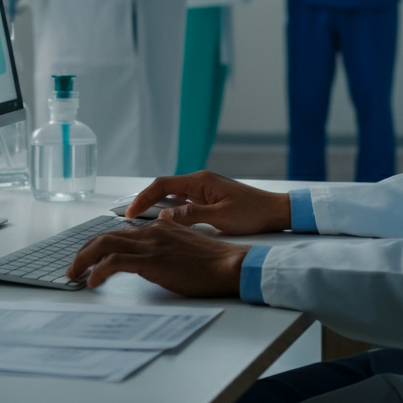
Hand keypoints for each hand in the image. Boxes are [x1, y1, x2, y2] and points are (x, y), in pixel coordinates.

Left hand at [67, 218, 248, 294]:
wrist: (228, 265)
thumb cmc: (212, 261)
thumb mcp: (185, 245)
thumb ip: (168, 242)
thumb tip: (156, 245)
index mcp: (159, 227)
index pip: (120, 232)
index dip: (100, 245)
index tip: (88, 258)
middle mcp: (151, 231)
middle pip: (106, 236)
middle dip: (84, 251)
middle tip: (73, 268)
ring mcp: (150, 245)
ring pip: (105, 245)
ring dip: (84, 260)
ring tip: (74, 275)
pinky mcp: (152, 261)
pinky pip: (115, 262)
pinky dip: (100, 271)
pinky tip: (94, 282)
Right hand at [125, 170, 291, 235]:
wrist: (275, 211)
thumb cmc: (252, 213)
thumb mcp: (221, 217)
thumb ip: (192, 215)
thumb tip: (164, 215)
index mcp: (200, 181)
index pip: (163, 184)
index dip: (143, 197)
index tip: (129, 212)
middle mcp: (199, 181)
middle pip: (164, 187)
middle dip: (145, 200)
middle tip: (128, 217)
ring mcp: (203, 189)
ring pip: (172, 194)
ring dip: (156, 205)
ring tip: (140, 221)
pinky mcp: (208, 198)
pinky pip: (182, 201)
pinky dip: (169, 209)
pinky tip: (164, 221)